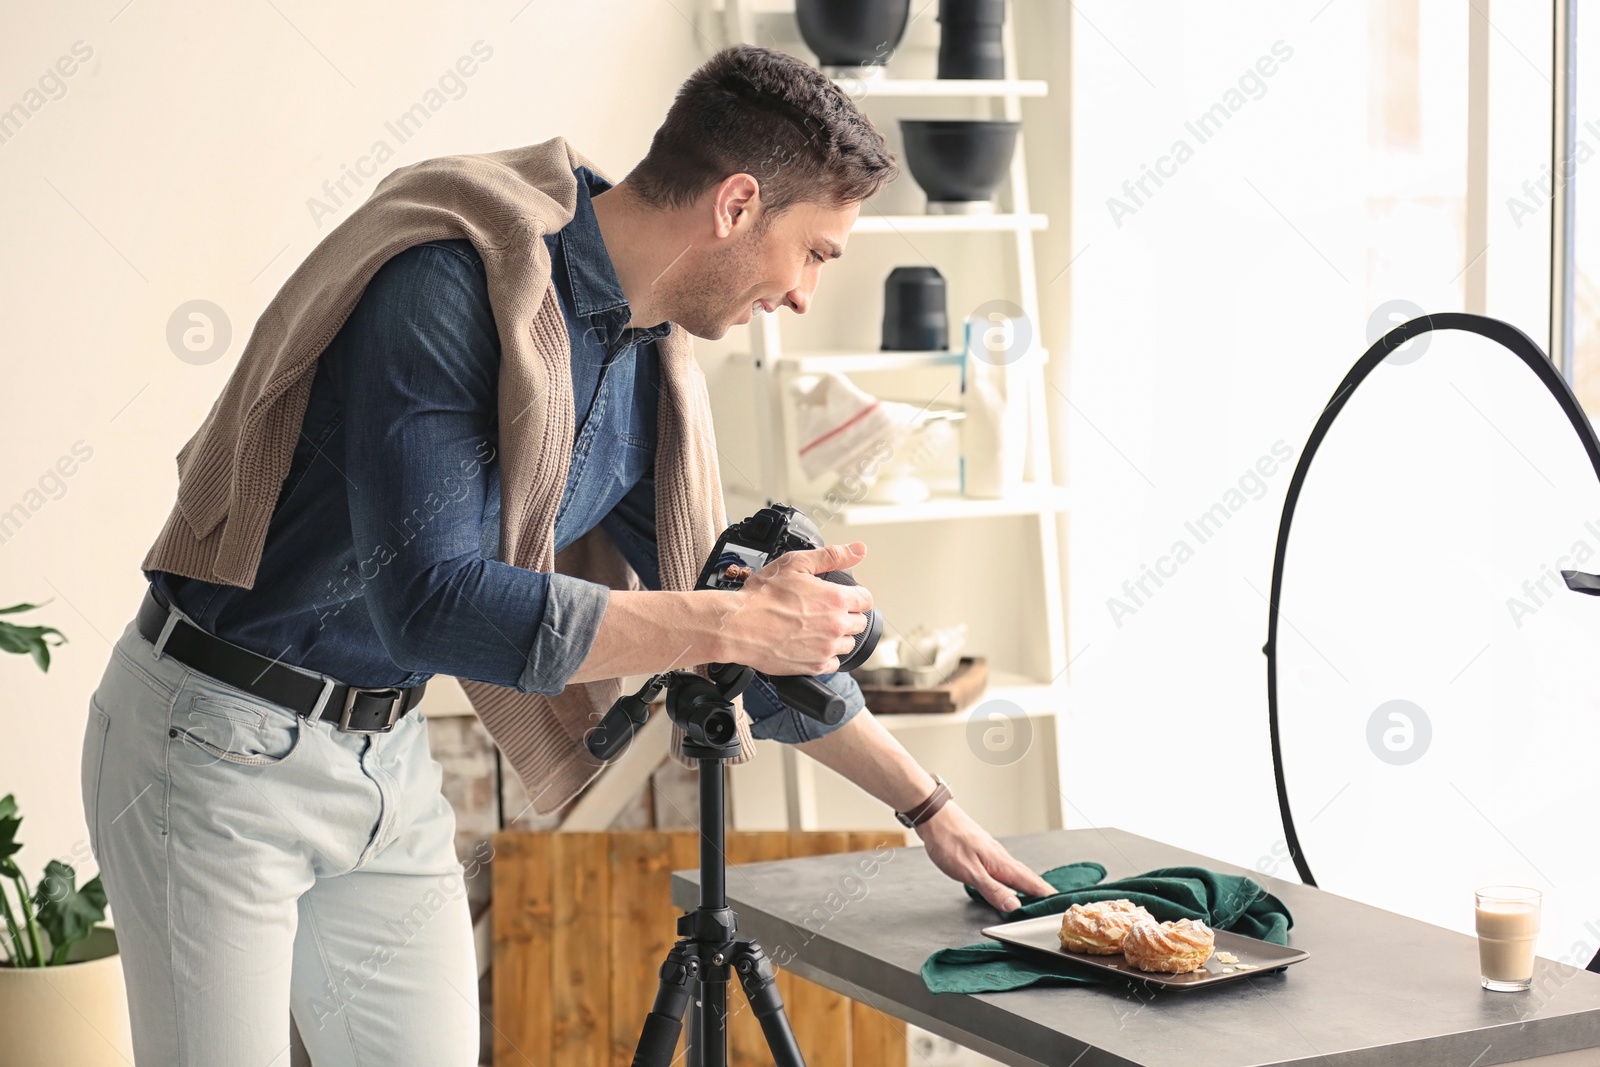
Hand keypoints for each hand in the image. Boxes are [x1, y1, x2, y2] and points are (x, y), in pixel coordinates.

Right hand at [716, 542, 873, 675]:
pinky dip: (825, 655)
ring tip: (815, 628)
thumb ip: (832, 556)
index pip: (865, 599)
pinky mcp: (814, 666)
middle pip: (859, 622)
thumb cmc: (762, 595)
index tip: (842, 596)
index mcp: (836, 599)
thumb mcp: (795, 563)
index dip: (854, 595)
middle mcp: (836, 626)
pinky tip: (809, 644)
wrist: (738, 626)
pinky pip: (832, 663)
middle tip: (823, 610)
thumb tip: (858, 550)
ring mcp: (826, 648)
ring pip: (847, 644)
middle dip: (846, 615)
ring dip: (837, 636)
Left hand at [915, 802, 1054, 912]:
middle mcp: (1002, 858)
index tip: (1062, 907)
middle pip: (1028, 878)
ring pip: (1018, 872)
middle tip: (1056, 905)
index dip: (1047, 896)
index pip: (1032, 883)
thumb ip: (992, 889)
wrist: (935, 816)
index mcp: (1002, 864)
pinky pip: (1006, 868)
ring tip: (1039, 896)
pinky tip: (1010, 881)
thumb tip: (1015, 906)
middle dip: (1042, 892)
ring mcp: (993, 853)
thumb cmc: (949, 841)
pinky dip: (1015, 878)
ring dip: (1030, 885)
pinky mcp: (984, 852)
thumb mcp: (969, 872)